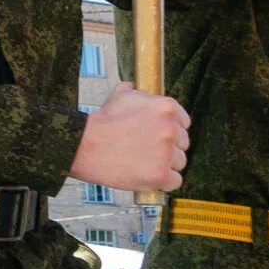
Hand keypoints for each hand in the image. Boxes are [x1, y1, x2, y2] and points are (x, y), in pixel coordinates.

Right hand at [69, 87, 189, 192]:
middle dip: (168, 148)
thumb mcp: (120, 95)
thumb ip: (137, 91)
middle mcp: (170, 129)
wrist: (84, 146)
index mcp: (167, 107)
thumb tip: (139, 86)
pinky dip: (162, 181)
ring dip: (165, 164)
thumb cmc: (101, 122)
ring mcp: (167, 153)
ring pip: (179, 162)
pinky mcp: (160, 174)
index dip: (170, 130)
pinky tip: (147, 176)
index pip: (184, 123)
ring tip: (143, 163)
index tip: (156, 136)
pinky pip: (174, 181)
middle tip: (146, 150)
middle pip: (183, 143)